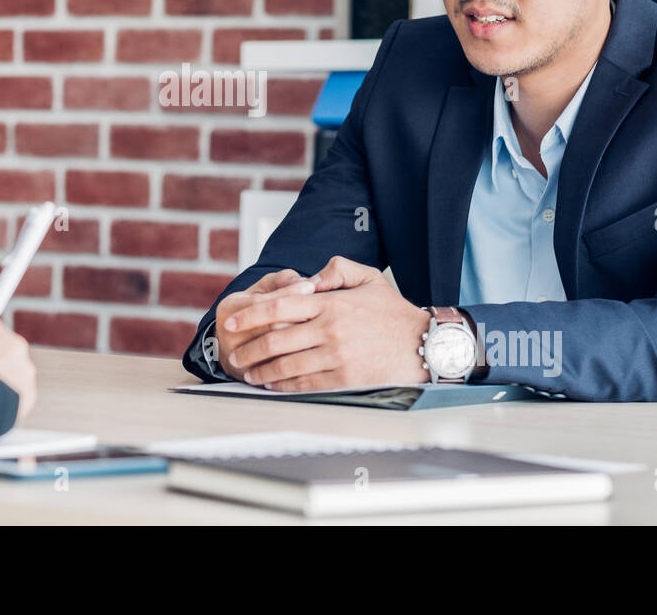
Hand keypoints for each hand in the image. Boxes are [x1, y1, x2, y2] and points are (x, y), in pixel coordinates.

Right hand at [213, 269, 316, 380]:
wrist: (232, 343)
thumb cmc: (253, 310)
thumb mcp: (262, 290)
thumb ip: (281, 281)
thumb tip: (304, 282)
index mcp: (229, 309)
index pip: (262, 303)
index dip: (288, 294)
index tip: (310, 287)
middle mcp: (228, 334)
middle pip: (270, 329)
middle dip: (298, 321)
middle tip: (321, 315)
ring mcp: (236, 358)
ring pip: (274, 353)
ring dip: (300, 344)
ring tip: (319, 334)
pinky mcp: (246, 375)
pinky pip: (274, 373)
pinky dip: (295, 365)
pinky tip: (312, 355)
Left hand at [225, 256, 430, 391]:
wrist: (424, 345)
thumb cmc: (393, 312)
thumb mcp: (369, 277)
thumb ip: (336, 269)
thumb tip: (308, 276)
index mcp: (330, 302)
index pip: (279, 305)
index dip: (250, 313)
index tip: (231, 320)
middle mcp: (329, 329)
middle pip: (275, 338)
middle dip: (249, 347)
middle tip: (233, 353)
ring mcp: (335, 356)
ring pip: (286, 365)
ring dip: (261, 370)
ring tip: (248, 372)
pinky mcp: (343, 379)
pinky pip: (305, 384)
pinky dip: (283, 386)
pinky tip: (272, 385)